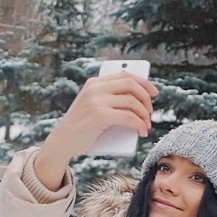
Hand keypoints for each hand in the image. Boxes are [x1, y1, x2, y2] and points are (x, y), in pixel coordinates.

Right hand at [44, 71, 158, 158]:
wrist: (62, 142)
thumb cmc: (80, 128)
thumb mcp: (92, 106)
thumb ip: (108, 100)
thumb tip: (138, 102)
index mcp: (94, 83)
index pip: (124, 75)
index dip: (143, 82)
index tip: (154, 92)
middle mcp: (95, 88)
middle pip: (131, 85)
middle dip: (146, 98)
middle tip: (150, 112)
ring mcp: (96, 101)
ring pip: (132, 102)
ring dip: (144, 114)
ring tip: (146, 125)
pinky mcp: (99, 115)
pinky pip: (129, 117)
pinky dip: (139, 124)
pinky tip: (142, 131)